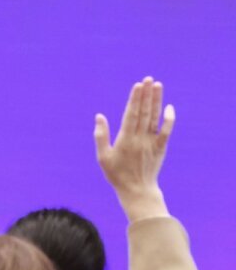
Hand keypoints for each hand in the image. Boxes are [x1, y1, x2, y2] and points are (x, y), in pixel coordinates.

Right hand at [94, 77, 173, 221]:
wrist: (137, 190)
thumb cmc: (116, 174)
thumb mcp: (102, 156)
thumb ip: (101, 135)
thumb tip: (99, 116)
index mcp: (125, 140)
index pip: (131, 115)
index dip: (135, 99)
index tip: (137, 86)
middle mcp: (139, 139)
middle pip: (144, 112)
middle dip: (146, 95)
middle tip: (148, 79)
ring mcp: (151, 142)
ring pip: (155, 117)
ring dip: (156, 101)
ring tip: (157, 86)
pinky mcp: (160, 148)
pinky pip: (166, 131)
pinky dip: (169, 119)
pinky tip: (169, 107)